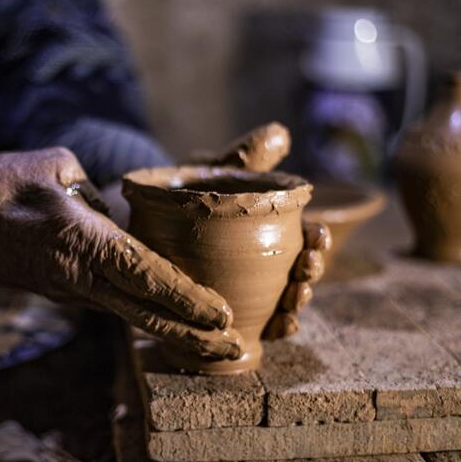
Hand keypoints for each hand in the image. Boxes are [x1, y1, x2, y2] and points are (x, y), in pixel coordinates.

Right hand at [0, 134, 240, 359]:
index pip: (144, 274)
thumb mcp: (55, 165)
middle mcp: (75, 277)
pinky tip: (167, 318)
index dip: (185, 297)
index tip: (221, 317)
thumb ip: (100, 193)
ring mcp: (66, 290)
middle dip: (191, 335)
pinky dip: (144, 314)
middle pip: (144, 313)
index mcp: (78, 241)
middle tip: (235, 353)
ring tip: (212, 344)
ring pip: (129, 313)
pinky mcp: (59, 291)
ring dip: (172, 330)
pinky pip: (110, 303)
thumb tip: (119, 217)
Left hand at [205, 122, 330, 339]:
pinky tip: (276, 328)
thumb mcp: (212, 172)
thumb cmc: (185, 194)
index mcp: (270, 226)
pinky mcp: (228, 310)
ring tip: (294, 301)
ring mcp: (250, 287)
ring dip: (296, 303)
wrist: (143, 221)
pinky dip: (271, 328)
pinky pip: (255, 324)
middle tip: (306, 271)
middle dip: (310, 272)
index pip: (304, 234)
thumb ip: (245, 157)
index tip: (318, 236)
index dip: (317, 238)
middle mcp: (266, 260)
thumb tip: (279, 133)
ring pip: (283, 299)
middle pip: (299, 270)